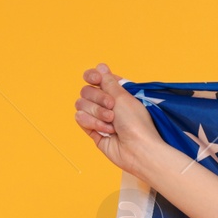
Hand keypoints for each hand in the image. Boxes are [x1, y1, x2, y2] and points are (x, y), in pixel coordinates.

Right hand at [74, 62, 158, 177]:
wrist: (138, 150)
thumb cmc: (136, 124)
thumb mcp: (123, 97)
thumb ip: (108, 82)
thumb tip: (101, 67)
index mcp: (117, 93)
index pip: (97, 78)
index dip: (92, 76)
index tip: (95, 79)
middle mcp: (107, 104)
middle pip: (86, 91)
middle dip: (98, 98)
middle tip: (113, 107)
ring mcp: (99, 117)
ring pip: (81, 104)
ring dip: (97, 112)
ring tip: (112, 122)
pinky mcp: (93, 130)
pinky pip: (80, 118)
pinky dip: (93, 123)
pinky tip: (107, 131)